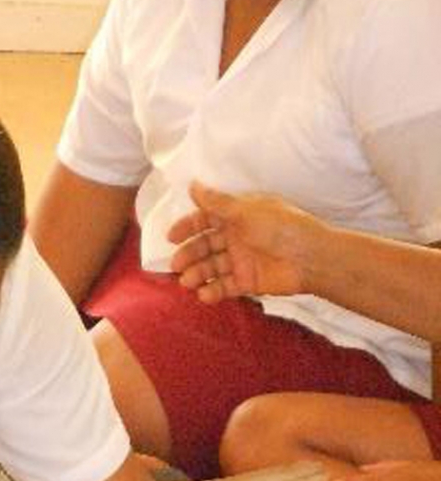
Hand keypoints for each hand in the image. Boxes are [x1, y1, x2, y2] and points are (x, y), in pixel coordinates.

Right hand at [168, 182, 323, 302]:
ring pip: (212, 267)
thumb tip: (193, 185)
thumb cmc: (279, 227)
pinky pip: (225, 287)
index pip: (206, 220)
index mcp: (237, 216)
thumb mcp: (245, 211)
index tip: (171, 238)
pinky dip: (213, 291)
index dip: (188, 228)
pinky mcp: (247, 282)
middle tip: (177, 266)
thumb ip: (216, 202)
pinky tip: (204, 295)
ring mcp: (241, 260)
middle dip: (190, 255)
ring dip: (198, 274)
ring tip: (188, 282)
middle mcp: (237, 237)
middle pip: (206, 246)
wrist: (308, 258)